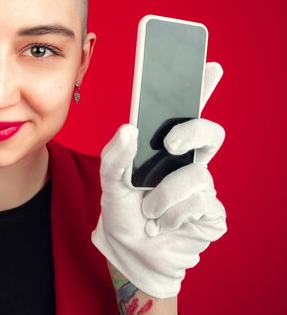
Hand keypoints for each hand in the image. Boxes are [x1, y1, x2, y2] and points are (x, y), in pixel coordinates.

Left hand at [91, 62, 226, 298]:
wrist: (130, 254)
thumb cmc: (123, 212)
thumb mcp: (109, 182)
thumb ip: (115, 155)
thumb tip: (129, 129)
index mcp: (165, 149)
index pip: (187, 113)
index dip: (202, 88)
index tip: (209, 65)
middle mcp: (188, 164)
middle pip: (210, 134)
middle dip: (192, 133)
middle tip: (169, 144)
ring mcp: (202, 189)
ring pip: (196, 177)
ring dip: (164, 196)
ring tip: (148, 210)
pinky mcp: (211, 215)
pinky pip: (200, 205)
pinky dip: (173, 216)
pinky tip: (161, 224)